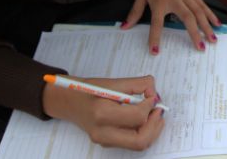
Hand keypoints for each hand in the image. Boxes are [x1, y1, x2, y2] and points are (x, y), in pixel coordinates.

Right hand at [42, 75, 164, 150]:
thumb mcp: (112, 82)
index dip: (150, 105)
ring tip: (154, 114)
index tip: (152, 95)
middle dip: (155, 125)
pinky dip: (143, 132)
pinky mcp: (106, 143)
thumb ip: (136, 85)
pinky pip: (131, 142)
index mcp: (102, 114)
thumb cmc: (88, 89)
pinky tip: (144, 119)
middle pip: (140, 140)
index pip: (137, 116)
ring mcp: (104, 141)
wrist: (68, 101)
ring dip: (152, 130)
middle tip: (158, 110)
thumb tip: (154, 92)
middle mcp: (102, 132)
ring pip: (138, 144)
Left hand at [122, 0, 220, 53]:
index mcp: (159, 1)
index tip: (155, 52)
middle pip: (188, 19)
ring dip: (207, 26)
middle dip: (195, 34)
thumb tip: (125, 27)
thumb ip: (135, 12)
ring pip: (199, 12)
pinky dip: (210, 14)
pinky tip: (217, 23)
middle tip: (202, 48)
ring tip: (214, 39)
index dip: (155, 38)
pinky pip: (202, 4)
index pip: (156, 23)